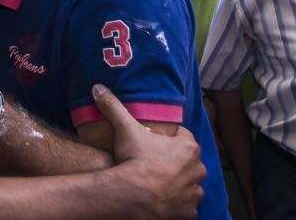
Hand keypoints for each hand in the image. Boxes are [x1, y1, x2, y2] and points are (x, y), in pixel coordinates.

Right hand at [93, 85, 204, 218]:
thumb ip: (113, 106)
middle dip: (175, 162)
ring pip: (189, 185)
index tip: (154, 141)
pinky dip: (177, 205)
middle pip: (188, 162)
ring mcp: (193, 193)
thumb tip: (98, 87)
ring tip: (157, 183)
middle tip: (154, 163)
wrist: (134, 196)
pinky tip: (161, 201)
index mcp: (188, 148)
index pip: (183, 137)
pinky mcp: (188, 213)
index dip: (168, 138)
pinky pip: (185, 207)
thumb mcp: (124, 128)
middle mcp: (197, 170)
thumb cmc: (134, 160)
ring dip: (178, 184)